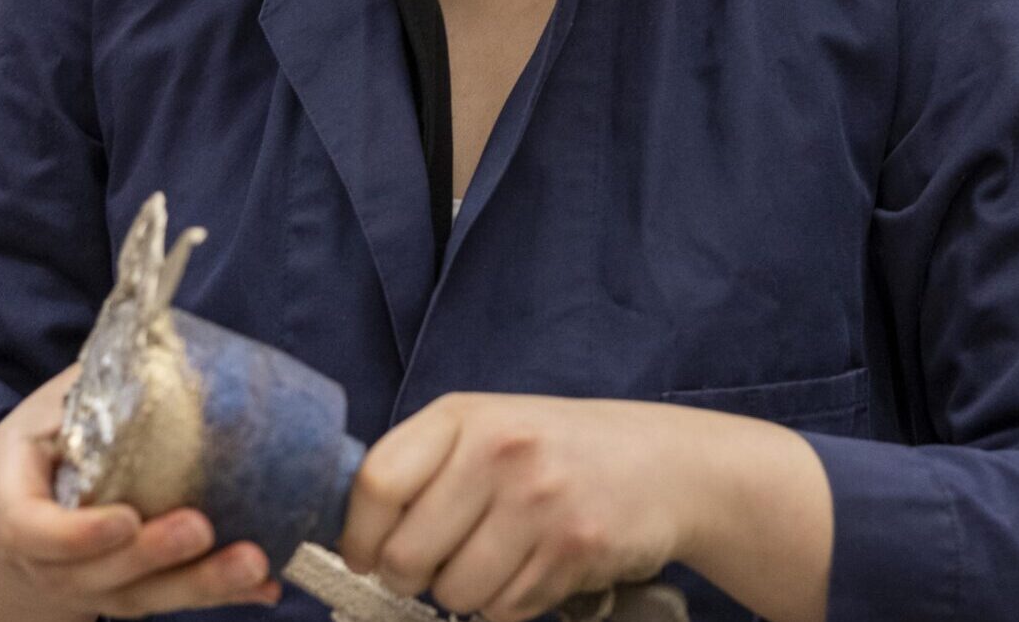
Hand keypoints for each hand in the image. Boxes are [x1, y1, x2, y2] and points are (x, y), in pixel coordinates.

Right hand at [0, 366, 284, 621]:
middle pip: (94, 575)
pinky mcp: (128, 594)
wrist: (18, 500)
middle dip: (153, 557)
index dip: (76, 535)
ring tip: (252, 564)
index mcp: (12, 500)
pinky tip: (266, 586)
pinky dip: (223, 596)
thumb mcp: (50, 406)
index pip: (29, 530)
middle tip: (201, 528)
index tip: (128, 518)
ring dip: (200, 585)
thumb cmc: (41, 441)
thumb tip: (157, 334)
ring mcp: (87, 585)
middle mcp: (44, 558)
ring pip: (140, 597)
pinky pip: (173, 601)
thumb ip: (95, 388)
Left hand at [335, 394, 695, 621]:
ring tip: (494, 560)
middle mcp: (500, 452)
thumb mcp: (487, 430)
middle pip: (407, 554)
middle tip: (431, 567)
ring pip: (455, 592)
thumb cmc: (556, 450)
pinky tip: (533, 567)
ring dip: (465, 593)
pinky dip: (509, 603)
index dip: (359, 535)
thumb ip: (424, 468)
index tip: (363, 556)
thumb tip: (355, 533)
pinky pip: (506, 609)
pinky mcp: (575, 549)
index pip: (376, 483)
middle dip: (409, 577)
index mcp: (463, 416)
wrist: (664, 464)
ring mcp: (540, 501)